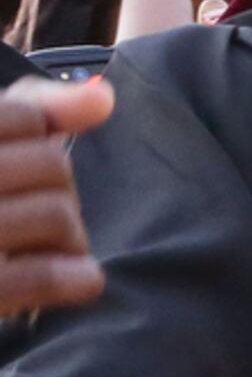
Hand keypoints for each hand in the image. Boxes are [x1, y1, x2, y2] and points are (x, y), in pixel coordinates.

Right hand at [0, 77, 110, 314]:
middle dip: (59, 190)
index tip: (24, 159)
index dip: (40, 135)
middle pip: (52, 167)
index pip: (24, 117)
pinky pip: (42, 277)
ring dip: (69, 237)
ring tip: (43, 249)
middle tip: (33, 214)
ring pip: (57, 217)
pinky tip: (75, 278)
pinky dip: (73, 278)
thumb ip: (34, 110)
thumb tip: (102, 98)